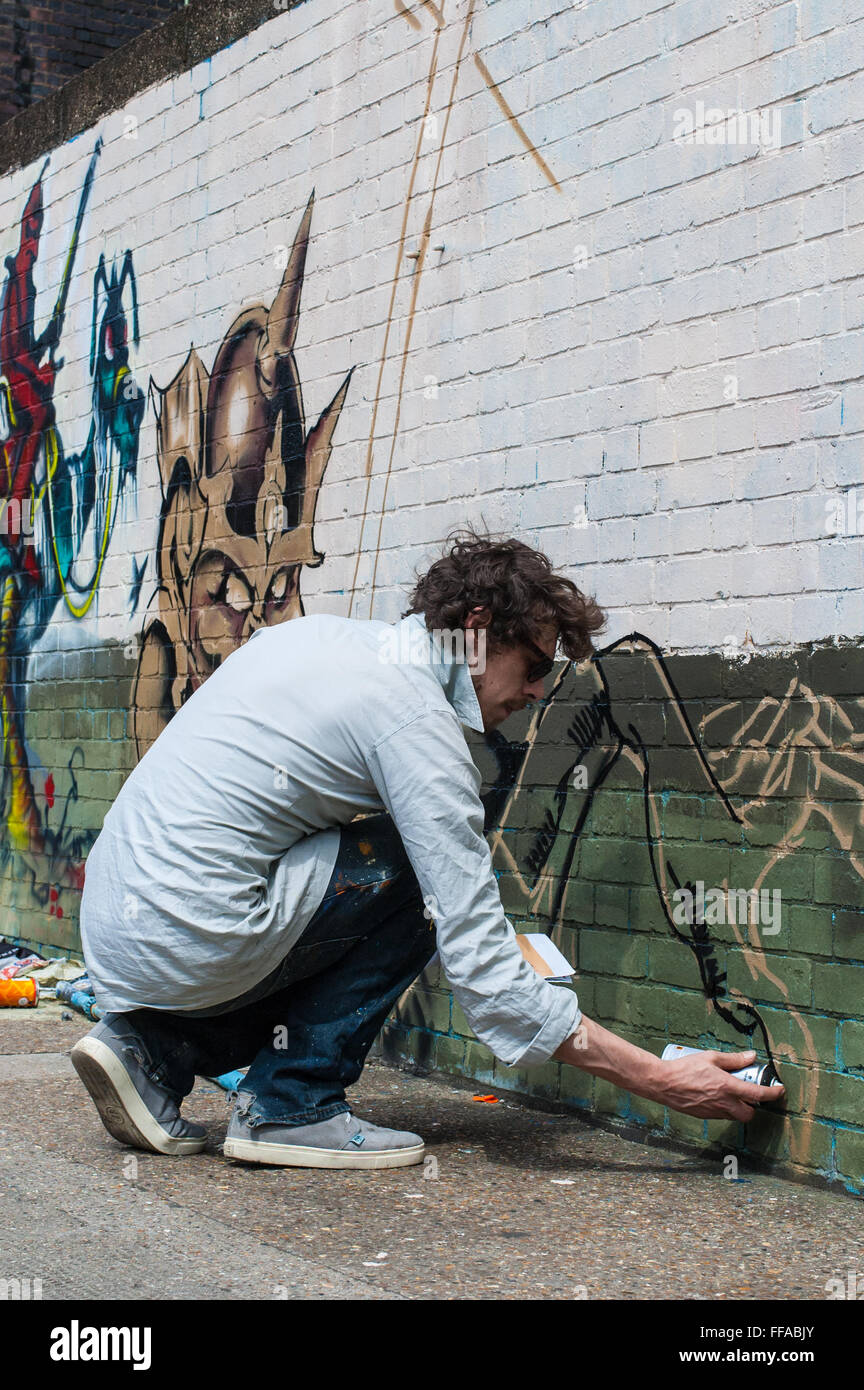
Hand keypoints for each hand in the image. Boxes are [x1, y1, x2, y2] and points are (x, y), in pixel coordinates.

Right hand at [645, 1049, 784, 1121]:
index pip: (758, 1095)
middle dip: (753, 1107)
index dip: (773, 1094)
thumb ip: (733, 1059)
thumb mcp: (711, 1057)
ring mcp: (713, 1112)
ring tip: (730, 1093)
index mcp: (727, 1087)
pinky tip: (715, 1095)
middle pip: (749, 1115)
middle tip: (749, 1094)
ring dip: (738, 1108)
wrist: (663, 1083)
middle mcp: (723, 1103)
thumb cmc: (685, 1068)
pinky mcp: (704, 1116)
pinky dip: (724, 1108)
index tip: (779, 1090)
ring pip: (734, 1116)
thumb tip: (750, 1056)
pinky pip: (720, 1115)